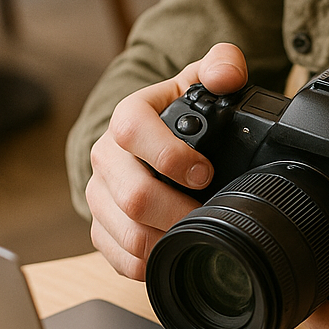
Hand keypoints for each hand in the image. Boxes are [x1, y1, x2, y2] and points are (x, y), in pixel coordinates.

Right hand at [85, 43, 247, 279]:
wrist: (151, 142)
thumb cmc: (178, 115)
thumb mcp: (199, 82)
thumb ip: (221, 65)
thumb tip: (227, 73)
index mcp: (128, 118)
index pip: (133, 132)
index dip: (171, 156)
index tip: (205, 172)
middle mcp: (106, 157)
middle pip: (134, 196)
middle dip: (179, 211)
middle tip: (209, 214)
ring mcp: (100, 195)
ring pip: (128, 233)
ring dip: (168, 239)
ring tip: (196, 234)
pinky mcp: (101, 228)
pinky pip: (120, 258)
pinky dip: (151, 263)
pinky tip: (174, 251)